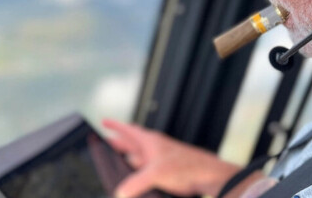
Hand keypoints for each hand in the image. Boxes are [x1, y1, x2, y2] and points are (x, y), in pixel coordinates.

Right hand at [102, 118, 241, 197]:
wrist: (208, 176)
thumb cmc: (187, 166)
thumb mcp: (156, 173)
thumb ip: (135, 183)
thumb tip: (120, 193)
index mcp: (149, 141)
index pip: (127, 129)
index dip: (114, 125)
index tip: (103, 121)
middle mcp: (153, 149)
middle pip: (129, 144)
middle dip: (116, 145)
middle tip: (103, 145)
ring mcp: (158, 161)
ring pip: (136, 159)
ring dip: (125, 162)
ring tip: (114, 166)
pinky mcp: (163, 173)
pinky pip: (144, 172)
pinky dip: (135, 176)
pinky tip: (132, 184)